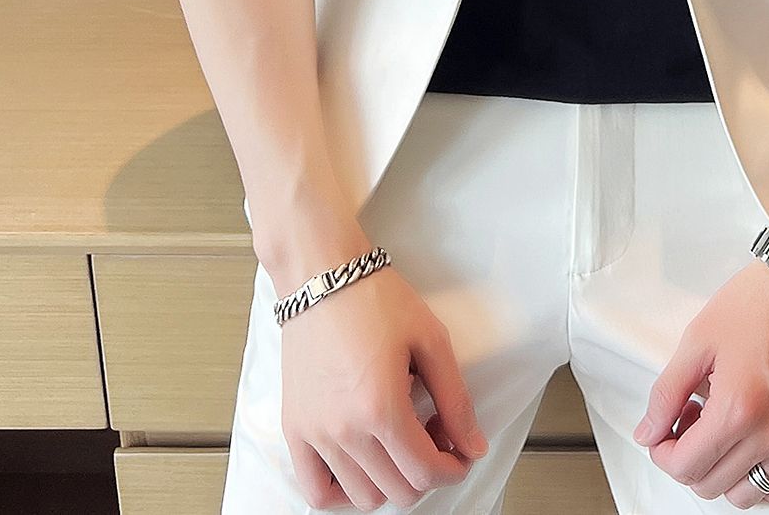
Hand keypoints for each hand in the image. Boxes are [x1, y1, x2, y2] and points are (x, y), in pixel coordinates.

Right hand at [279, 263, 488, 509]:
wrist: (323, 276)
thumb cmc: (375, 299)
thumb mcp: (431, 340)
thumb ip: (456, 400)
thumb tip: (473, 447)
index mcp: (381, 408)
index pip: (425, 472)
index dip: (453, 468)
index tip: (461, 451)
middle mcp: (345, 430)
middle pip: (399, 491)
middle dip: (427, 472)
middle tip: (434, 435)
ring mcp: (315, 433)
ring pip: (363, 497)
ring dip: (391, 482)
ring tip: (399, 441)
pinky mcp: (294, 428)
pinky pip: (315, 491)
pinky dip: (342, 492)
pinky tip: (363, 465)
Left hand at [633, 261, 768, 506]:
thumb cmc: (757, 306)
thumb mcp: (697, 341)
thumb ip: (666, 393)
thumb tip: (647, 433)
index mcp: (737, 409)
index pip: (686, 467)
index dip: (663, 453)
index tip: (661, 433)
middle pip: (712, 484)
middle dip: (689, 459)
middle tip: (690, 420)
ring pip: (747, 494)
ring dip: (723, 472)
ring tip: (721, 430)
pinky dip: (761, 480)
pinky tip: (750, 446)